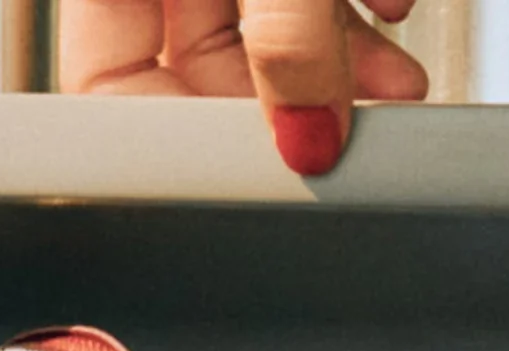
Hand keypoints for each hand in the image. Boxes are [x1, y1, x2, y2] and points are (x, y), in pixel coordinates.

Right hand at [61, 0, 430, 174]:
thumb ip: (290, 41)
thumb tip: (312, 136)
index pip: (111, 92)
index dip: (185, 146)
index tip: (264, 174)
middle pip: (206, 72)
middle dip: (295, 104)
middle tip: (356, 131)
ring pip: (269, 31)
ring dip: (341, 63)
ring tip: (397, 84)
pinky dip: (350, 5)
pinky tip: (390, 4)